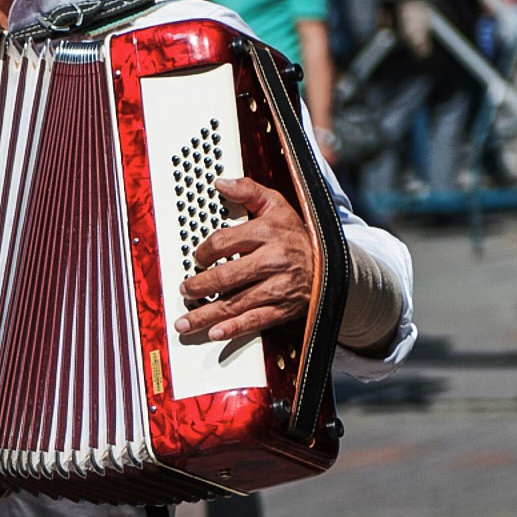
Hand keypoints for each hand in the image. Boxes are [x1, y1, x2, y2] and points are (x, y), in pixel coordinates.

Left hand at [177, 176, 316, 346]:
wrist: (332, 263)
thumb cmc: (296, 234)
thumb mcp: (276, 205)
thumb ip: (248, 191)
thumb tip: (220, 183)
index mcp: (268, 232)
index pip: (224, 242)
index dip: (204, 252)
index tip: (197, 258)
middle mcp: (273, 260)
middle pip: (226, 276)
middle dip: (199, 286)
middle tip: (185, 290)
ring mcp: (279, 287)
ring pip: (236, 303)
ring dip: (206, 315)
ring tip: (184, 322)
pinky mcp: (284, 309)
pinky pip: (256, 321)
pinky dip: (234, 329)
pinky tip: (215, 333)